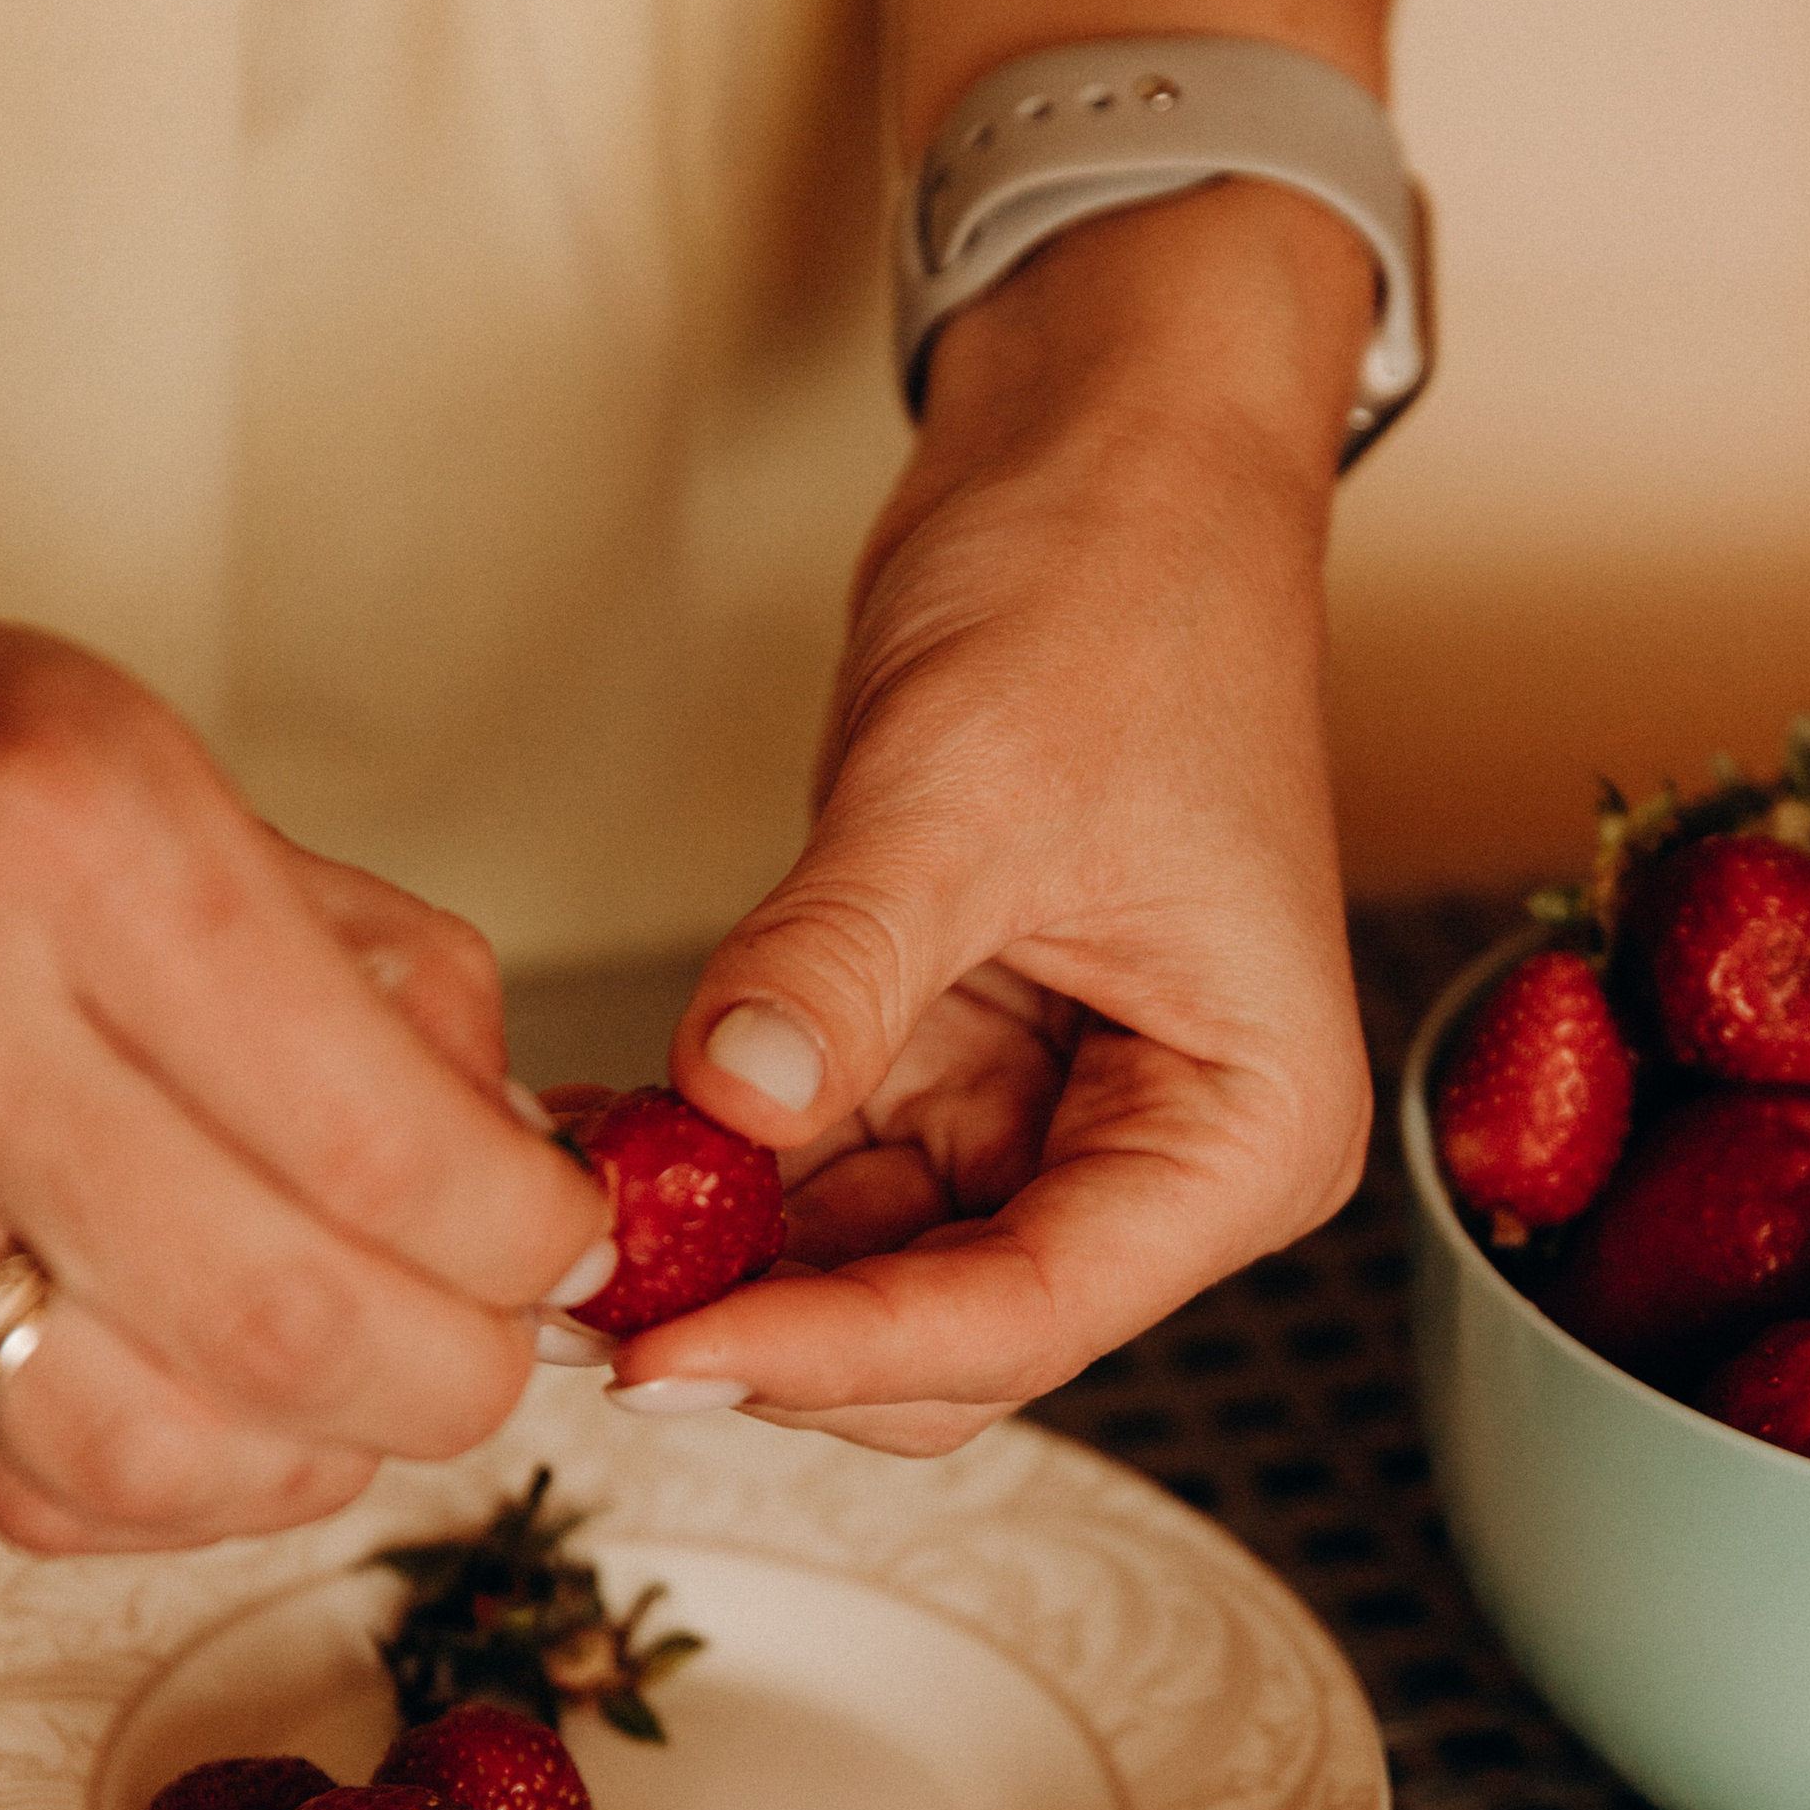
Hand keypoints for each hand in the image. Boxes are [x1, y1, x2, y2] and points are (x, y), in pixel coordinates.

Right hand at [0, 629, 608, 1550]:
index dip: (522, 1237)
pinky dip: (169, 1492)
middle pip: (282, 1324)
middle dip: (451, 1372)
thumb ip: (407, 998)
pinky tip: (222, 1407)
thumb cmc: (3, 802)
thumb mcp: (218, 814)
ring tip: (367, 1383)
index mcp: (86, 853)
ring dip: (313, 1457)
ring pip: (146, 1450)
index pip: (379, 1144)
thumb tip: (532, 1187)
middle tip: (502, 1335)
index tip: (572, 1243)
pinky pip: (32, 1484)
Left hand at [593, 189, 1375, 1452]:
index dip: (838, 1352)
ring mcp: (1053, 1115)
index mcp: (1245, 1129)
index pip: (1028, 1313)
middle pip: (945, 1331)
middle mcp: (1162, 1155)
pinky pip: (822, 1168)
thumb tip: (735, 1105)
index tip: (663, 1354)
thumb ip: (844, 964)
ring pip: (863, 1266)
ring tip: (565, 1200)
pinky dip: (716, 1162)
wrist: (1115, 455)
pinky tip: (607, 1129)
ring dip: (720, 1248)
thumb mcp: (970, 787)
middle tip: (576, 1296)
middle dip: (770, 1319)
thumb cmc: (1125, 591)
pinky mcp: (954, 1058)